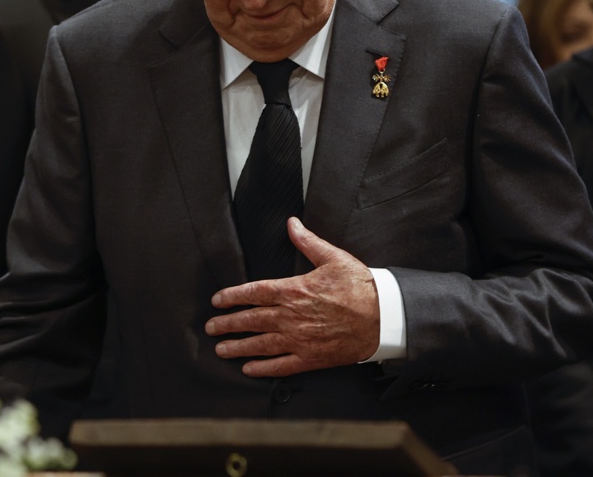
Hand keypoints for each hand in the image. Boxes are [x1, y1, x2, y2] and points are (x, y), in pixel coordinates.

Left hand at [205, 217, 380, 376]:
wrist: (382, 315)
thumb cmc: (359, 286)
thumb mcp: (334, 257)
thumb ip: (308, 242)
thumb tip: (292, 224)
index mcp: (294, 290)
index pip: (254, 292)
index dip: (232, 297)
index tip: (217, 301)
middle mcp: (291, 316)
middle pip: (251, 320)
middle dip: (228, 324)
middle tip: (211, 327)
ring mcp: (299, 339)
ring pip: (260, 345)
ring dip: (237, 347)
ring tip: (221, 349)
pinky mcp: (311, 357)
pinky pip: (280, 365)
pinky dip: (262, 368)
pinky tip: (249, 368)